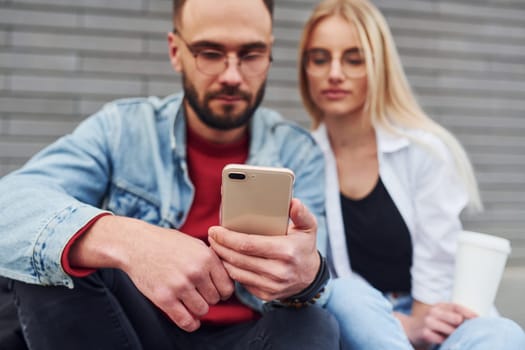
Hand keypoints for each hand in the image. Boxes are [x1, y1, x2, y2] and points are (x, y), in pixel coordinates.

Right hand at [69, 216, 233, 331]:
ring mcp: (180, 285)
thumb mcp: (195, 244)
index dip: (222, 291)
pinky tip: (189, 318)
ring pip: (202, 310)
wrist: (136, 244)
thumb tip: (228, 280)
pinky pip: (186, 321)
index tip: (214, 290)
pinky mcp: (164, 298)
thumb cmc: (166, 243)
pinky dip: (190, 323)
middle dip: (208, 297)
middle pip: (215, 300)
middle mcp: (196, 271)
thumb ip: (212, 261)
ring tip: (189, 299)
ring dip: (197, 308)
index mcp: (206, 257)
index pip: (227, 287)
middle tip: (197, 292)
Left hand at [208, 198, 319, 300]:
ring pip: (236, 272)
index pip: (248, 244)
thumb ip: (301, 214)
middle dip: (220, 246)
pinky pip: (241, 282)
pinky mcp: (265, 295)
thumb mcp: (308, 227)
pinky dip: (230, 270)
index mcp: (286, 251)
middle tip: (211, 235)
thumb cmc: (303, 247)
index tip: (215, 230)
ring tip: (215, 246)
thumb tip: (294, 202)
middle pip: (238, 259)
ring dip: (222, 259)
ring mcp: (271, 286)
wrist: (310, 277)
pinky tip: (226, 259)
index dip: (228, 238)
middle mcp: (278, 271)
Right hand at [396, 301, 477, 346]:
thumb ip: (454, 316)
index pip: (456, 306)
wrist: (410, 329)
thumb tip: (474, 322)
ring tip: (451, 336)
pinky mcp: (424, 332)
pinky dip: (443, 340)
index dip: (468, 312)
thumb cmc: (432, 323)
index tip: (478, 319)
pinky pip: (440, 338)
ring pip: (450, 330)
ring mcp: (427, 321)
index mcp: (440, 305)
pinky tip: (442, 340)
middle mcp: (433, 311)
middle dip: (462, 326)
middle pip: (455, 318)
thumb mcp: (441, 315)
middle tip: (464, 330)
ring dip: (453, 334)